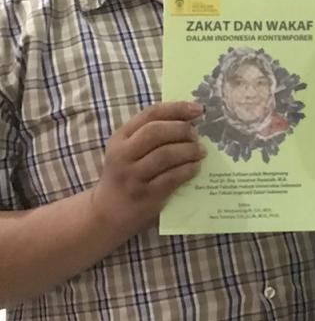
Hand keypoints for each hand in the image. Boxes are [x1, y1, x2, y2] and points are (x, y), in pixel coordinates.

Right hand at [90, 102, 205, 237]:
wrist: (108, 212)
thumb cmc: (125, 175)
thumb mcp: (129, 150)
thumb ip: (150, 134)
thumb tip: (189, 119)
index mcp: (120, 138)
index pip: (150, 115)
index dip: (176, 109)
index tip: (198, 109)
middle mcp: (123, 155)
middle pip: (156, 132)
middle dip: (182, 130)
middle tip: (197, 135)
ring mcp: (133, 176)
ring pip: (165, 155)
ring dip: (188, 150)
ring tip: (200, 151)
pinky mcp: (146, 196)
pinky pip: (172, 178)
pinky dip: (188, 170)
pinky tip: (195, 167)